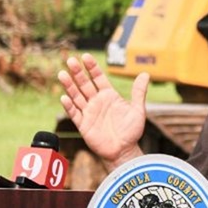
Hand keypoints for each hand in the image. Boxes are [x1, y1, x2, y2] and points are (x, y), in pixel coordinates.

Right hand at [58, 53, 148, 167]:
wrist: (125, 151)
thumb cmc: (132, 131)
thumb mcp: (138, 110)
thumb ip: (139, 92)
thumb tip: (145, 74)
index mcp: (109, 96)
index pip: (98, 78)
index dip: (92, 67)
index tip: (85, 56)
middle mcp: (97, 102)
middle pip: (84, 84)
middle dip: (77, 73)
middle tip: (70, 60)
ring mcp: (89, 113)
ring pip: (76, 96)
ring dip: (69, 86)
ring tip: (62, 74)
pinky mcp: (84, 125)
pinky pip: (75, 114)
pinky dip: (69, 106)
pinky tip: (64, 97)